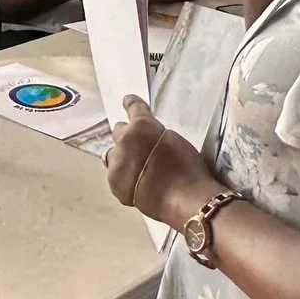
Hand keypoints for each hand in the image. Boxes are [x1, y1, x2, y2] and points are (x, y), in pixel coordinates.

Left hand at [105, 96, 202, 225]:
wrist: (186, 198)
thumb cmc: (188, 167)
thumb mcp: (174, 139)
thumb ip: (155, 134)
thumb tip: (145, 138)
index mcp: (142, 125)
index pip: (133, 106)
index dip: (131, 103)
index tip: (128, 101)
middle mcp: (125, 140)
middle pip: (119, 130)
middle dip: (128, 135)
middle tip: (138, 145)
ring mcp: (117, 162)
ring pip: (112, 153)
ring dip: (121, 155)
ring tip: (134, 166)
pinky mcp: (114, 182)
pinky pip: (114, 174)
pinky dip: (123, 176)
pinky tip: (136, 183)